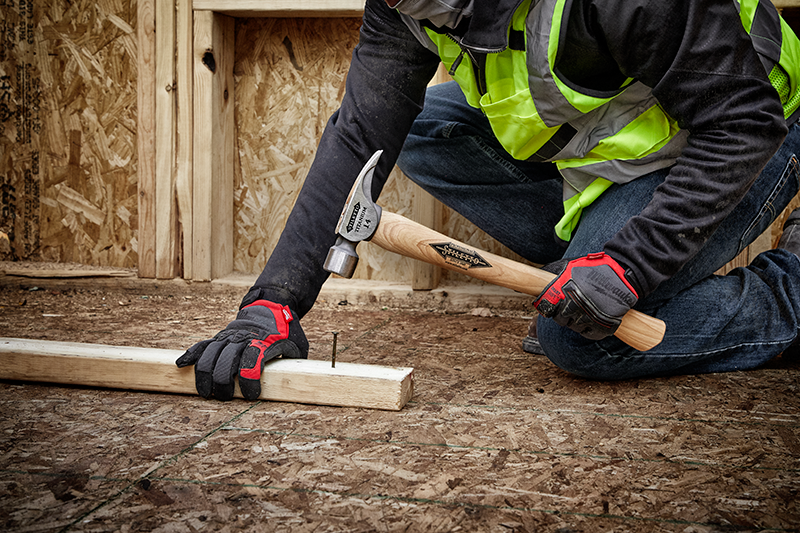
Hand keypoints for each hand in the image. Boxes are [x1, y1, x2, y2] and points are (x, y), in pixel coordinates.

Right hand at [176, 300, 307, 400]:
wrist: (273, 305)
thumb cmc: (287, 331)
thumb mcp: (298, 347)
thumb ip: (297, 365)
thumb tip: (302, 386)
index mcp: (263, 343)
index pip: (251, 365)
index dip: (249, 384)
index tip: (251, 396)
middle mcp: (242, 339)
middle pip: (225, 364)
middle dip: (224, 386)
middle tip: (227, 398)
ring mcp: (229, 337)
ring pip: (209, 356)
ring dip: (204, 377)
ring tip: (205, 393)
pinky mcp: (220, 336)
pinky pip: (202, 345)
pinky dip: (191, 355)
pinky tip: (181, 365)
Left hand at [533, 252, 637, 339]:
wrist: (625, 273)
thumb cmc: (595, 268)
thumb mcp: (571, 265)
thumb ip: (553, 271)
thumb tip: (537, 275)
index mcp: (567, 290)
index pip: (548, 308)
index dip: (549, 308)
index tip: (554, 305)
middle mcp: (577, 304)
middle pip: (560, 319)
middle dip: (563, 314)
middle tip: (570, 307)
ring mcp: (591, 316)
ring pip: (574, 327)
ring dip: (576, 321)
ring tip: (583, 309)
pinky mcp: (604, 325)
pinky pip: (589, 334)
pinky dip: (588, 329)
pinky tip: (591, 319)